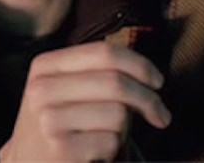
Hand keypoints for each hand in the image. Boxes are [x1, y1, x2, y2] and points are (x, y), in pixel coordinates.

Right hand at [0, 41, 170, 162]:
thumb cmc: (61, 124)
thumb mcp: (67, 89)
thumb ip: (100, 72)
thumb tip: (152, 76)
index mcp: (45, 66)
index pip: (104, 53)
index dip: (140, 65)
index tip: (158, 82)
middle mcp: (42, 89)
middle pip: (116, 82)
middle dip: (149, 100)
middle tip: (161, 116)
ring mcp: (48, 120)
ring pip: (118, 113)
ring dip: (126, 128)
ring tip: (111, 135)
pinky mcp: (60, 149)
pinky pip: (111, 140)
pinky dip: (114, 148)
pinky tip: (98, 152)